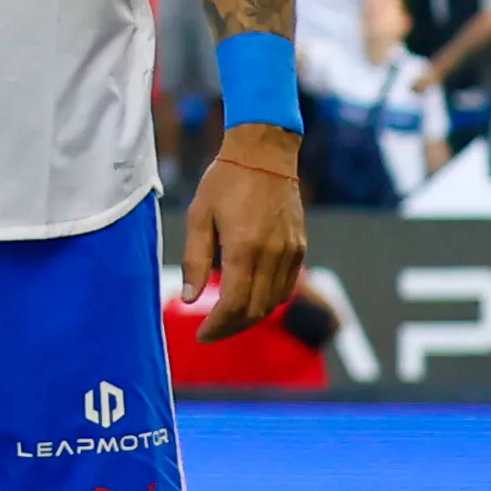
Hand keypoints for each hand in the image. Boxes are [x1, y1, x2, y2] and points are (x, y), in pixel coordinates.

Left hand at [185, 124, 308, 334]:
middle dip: (232, 327)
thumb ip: (195, 260)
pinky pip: (286, 286)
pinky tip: (249, 298)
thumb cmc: (224, 182)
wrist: (264, 155)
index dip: (218, 326)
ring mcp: (291, 252)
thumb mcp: (199, 216)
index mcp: (245, 248)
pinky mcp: (300, 247)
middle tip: (210, 333)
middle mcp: (273, 255)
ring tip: (225, 319)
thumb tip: (191, 298)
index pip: (235, 304)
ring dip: (250, 317)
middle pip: (256, 310)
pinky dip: (267, 300)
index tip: (202, 335)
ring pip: (274, 302)